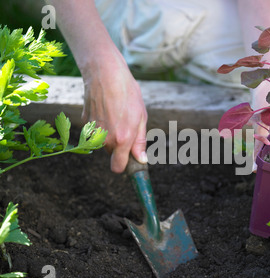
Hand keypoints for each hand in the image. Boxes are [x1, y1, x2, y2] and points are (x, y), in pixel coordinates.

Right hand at [81, 51, 147, 172]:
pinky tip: (106, 108)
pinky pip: (95, 131)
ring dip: (110, 135)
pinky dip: (101, 125)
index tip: (130, 160)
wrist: (104, 72)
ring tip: (117, 114)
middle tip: (127, 126)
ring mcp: (93, 131)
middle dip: (120, 146)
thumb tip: (141, 160)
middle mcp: (105, 139)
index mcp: (122, 139)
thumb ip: (140, 142)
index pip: (118, 168)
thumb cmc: (127, 93)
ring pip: (103, 142)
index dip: (124, 166)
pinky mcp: (85, 122)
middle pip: (112, 154)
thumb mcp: (141, 117)